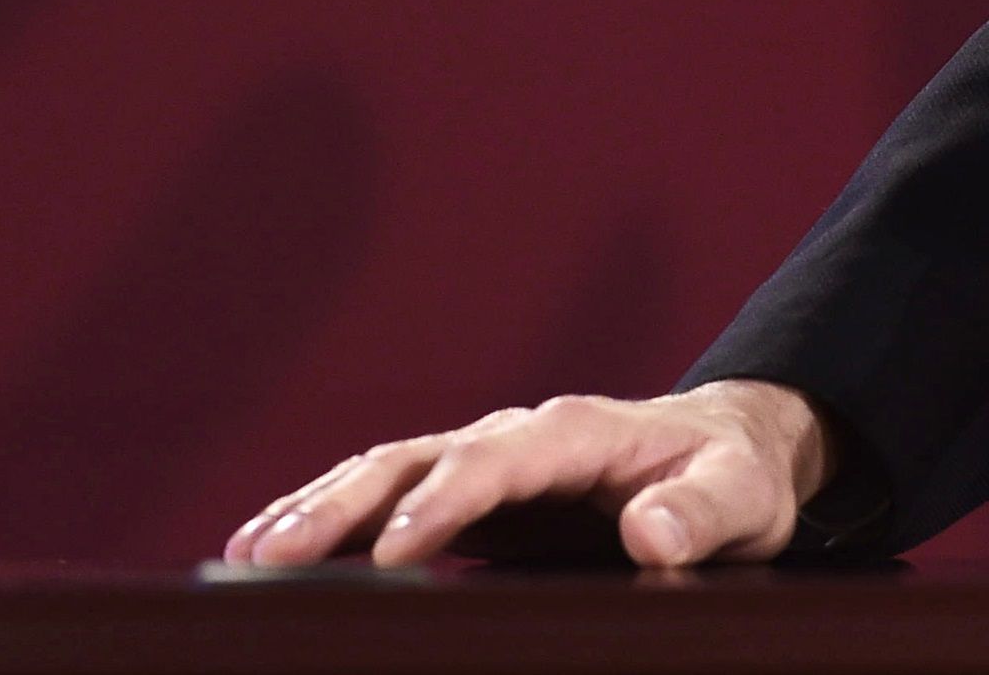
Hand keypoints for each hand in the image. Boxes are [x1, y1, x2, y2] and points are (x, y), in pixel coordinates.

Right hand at [223, 381, 829, 570]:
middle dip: (343, 503)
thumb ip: (700, 514)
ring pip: (385, 471)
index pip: (499, 460)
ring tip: (246, 557)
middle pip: (417, 459)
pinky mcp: (466, 491)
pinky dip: (327, 514)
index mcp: (580, 432)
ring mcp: (484, 458)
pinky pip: (386, 494)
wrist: (727, 449)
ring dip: (316, 507)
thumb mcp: (742, 499)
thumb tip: (649, 532)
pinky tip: (268, 549)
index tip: (394, 552)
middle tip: (272, 556)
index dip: (446, 502)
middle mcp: (519, 435)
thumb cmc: (733, 478)